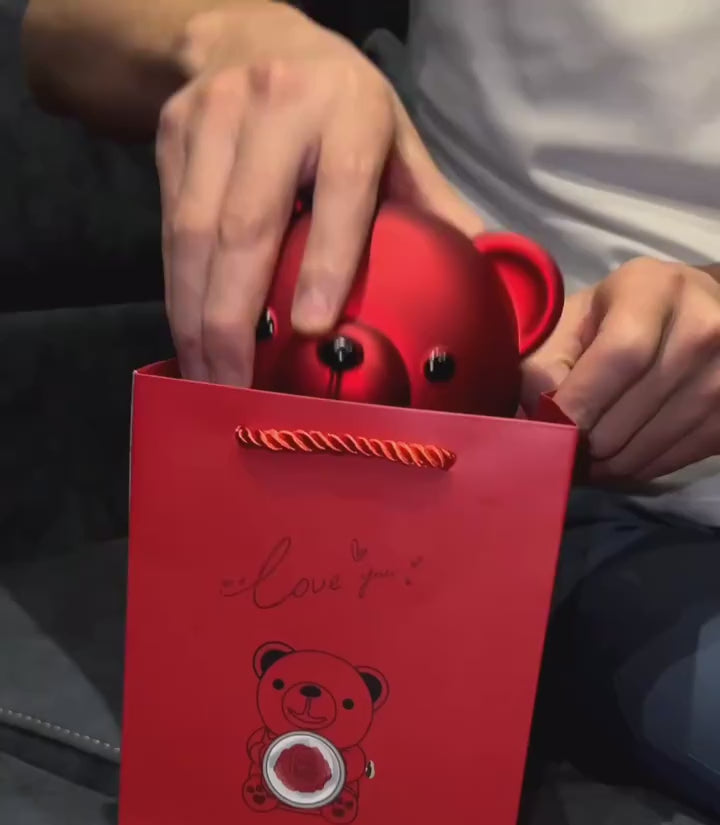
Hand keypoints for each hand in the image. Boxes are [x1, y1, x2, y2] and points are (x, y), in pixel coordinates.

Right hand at [157, 1, 482, 384]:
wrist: (246, 32)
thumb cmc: (337, 107)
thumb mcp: (393, 140)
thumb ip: (432, 207)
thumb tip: (489, 277)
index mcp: (350, 110)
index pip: (342, 190)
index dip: (326, 260)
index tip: (314, 328)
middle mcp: (277, 106)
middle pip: (246, 227)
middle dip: (234, 320)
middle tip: (237, 390)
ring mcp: (215, 117)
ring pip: (195, 235)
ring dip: (196, 321)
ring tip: (207, 382)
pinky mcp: (172, 136)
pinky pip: (170, 231)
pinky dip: (177, 294)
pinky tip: (189, 342)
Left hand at [521, 258, 719, 480]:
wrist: (701, 312)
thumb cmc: (625, 313)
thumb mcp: (579, 317)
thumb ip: (546, 360)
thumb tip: (539, 420)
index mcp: (656, 290)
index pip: (621, 357)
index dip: (580, 404)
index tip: (552, 429)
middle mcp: (702, 328)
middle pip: (627, 416)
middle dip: (585, 442)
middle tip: (568, 442)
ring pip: (644, 449)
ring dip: (607, 463)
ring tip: (593, 448)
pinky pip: (669, 463)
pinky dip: (636, 468)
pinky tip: (625, 451)